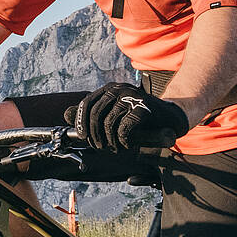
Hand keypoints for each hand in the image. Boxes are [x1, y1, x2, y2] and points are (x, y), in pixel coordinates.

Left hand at [68, 82, 190, 150]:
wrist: (170, 118)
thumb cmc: (140, 118)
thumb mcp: (113, 114)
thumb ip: (91, 114)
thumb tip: (65, 114)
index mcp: (109, 89)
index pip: (86, 104)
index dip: (81, 122)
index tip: (83, 137)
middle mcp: (119, 89)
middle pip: (95, 114)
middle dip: (94, 135)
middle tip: (100, 147)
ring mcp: (132, 96)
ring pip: (108, 123)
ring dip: (109, 141)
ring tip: (115, 148)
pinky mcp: (144, 107)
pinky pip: (124, 128)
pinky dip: (123, 140)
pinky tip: (128, 144)